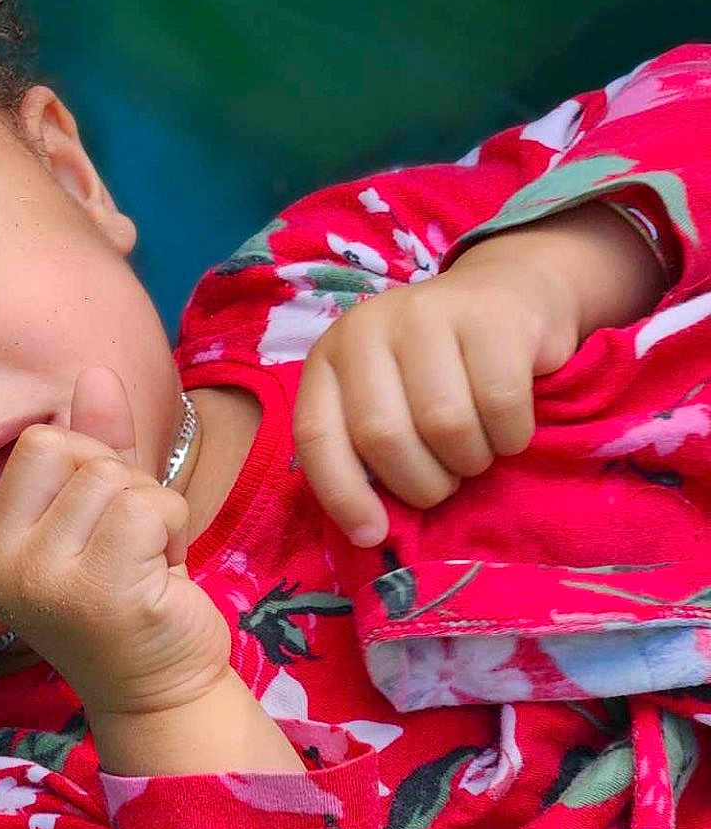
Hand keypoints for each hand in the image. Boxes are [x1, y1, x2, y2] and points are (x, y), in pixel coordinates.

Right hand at [0, 362, 231, 716]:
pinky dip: (171, 524)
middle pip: (46, 443)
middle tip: (118, 533)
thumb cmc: (129, 596)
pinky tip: (161, 571)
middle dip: (102, 468)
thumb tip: (96, 374)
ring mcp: (40, 577)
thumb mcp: (100, 515)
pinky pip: (145, 503)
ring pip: (103, 472)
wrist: (161, 691)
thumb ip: (94, 444)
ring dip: (146, 503)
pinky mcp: (94, 588)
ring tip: (143, 558)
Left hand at [293, 238, 581, 547]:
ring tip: (476, 447)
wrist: (503, 295)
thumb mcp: (384, 397)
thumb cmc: (437, 369)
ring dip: (471, 460)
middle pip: (383, 436)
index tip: (373, 534)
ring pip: (445, 426)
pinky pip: (501, 405)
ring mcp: (426, 314)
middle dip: (422, 481)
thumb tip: (369, 530)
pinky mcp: (490, 318)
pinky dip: (512, 435)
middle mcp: (366, 328)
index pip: (316, 434)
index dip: (341, 493)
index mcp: (329, 357)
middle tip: (446, 477)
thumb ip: (364, 446)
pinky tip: (509, 425)